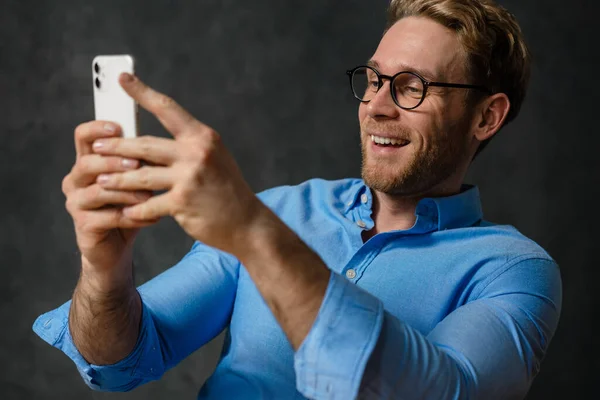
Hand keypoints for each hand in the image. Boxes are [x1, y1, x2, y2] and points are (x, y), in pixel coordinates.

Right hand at [62, 121, 156, 273]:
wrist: (116, 246)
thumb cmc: (127, 206)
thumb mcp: (134, 180)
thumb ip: (138, 161)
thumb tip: (162, 143)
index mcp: (86, 162)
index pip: (83, 137)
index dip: (97, 130)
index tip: (118, 128)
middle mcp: (75, 180)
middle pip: (87, 163)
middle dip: (115, 162)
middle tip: (139, 165)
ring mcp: (76, 203)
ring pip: (99, 191)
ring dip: (128, 192)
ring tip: (152, 195)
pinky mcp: (83, 225)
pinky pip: (109, 217)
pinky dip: (134, 216)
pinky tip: (154, 217)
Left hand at [92, 73, 266, 256]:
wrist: (247, 223)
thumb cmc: (226, 189)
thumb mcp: (213, 158)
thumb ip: (185, 147)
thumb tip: (145, 143)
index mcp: (202, 137)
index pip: (167, 108)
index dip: (142, 92)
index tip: (122, 78)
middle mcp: (196, 153)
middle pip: (144, 144)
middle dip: (116, 146)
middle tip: (97, 147)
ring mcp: (189, 178)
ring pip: (140, 175)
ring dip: (117, 180)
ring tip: (101, 181)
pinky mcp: (182, 203)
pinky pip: (147, 205)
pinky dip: (134, 211)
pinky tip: (126, 213)